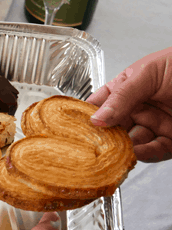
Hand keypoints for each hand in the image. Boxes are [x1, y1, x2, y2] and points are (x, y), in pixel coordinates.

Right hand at [86, 47, 171, 162]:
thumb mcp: (148, 74)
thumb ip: (122, 96)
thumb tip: (97, 117)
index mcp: (128, 87)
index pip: (100, 103)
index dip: (86, 114)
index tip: (75, 125)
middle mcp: (139, 108)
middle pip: (113, 127)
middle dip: (103, 136)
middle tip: (92, 143)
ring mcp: (155, 125)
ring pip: (131, 142)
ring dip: (121, 148)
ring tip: (114, 150)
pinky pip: (154, 152)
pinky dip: (144, 155)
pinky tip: (136, 152)